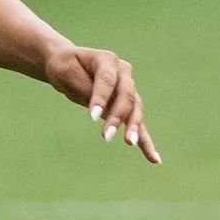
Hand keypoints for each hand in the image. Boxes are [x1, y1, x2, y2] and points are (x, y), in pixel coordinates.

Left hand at [50, 44, 159, 164]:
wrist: (70, 66)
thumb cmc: (65, 67)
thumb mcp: (65, 71)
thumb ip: (83, 86)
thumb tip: (100, 109)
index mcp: (107, 60)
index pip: (107, 80)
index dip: (101, 98)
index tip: (92, 117)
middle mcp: (123, 73)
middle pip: (126, 96)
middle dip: (118, 116)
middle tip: (106, 136)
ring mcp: (129, 89)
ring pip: (135, 110)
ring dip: (133, 127)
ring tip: (129, 143)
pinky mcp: (128, 107)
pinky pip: (139, 125)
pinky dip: (146, 141)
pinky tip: (154, 159)